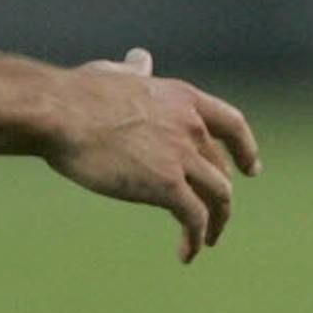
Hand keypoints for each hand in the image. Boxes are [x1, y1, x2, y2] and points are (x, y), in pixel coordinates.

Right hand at [44, 47, 260, 262]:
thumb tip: (141, 59)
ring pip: (218, 196)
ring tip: (206, 242)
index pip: (232, 124)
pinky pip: (195, 218)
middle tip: (216, 217)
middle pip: (221, 168)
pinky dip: (197, 238)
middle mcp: (191, 125)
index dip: (245, 148)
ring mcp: (182, 155)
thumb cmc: (79, 93)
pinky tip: (187, 254)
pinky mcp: (167, 185)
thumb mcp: (117, 73)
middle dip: (221, 196)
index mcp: (183, 98)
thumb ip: (135, 71)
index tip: (250, 169)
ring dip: (216, 223)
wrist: (62, 114)